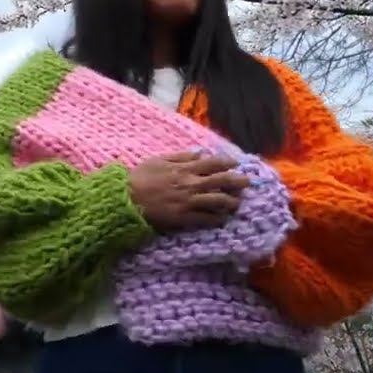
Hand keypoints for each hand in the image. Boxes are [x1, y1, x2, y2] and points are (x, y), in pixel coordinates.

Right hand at [129, 151, 248, 230]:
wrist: (125, 200)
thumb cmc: (138, 178)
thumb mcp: (157, 160)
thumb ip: (180, 157)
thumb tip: (199, 153)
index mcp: (184, 168)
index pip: (213, 163)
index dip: (227, 163)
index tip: (235, 164)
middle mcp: (191, 184)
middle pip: (222, 181)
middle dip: (238, 182)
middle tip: (247, 183)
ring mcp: (189, 202)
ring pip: (219, 201)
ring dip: (231, 202)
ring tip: (237, 203)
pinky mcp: (184, 218)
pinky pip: (207, 219)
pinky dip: (218, 219)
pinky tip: (222, 219)